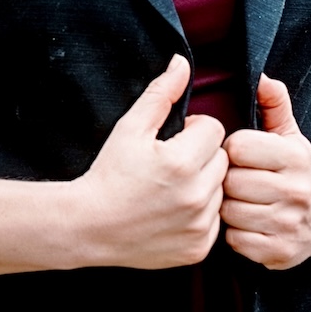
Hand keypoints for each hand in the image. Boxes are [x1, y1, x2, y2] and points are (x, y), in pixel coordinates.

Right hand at [78, 54, 227, 269]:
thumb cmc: (108, 174)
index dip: (193, 130)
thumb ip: (161, 93)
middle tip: (170, 164)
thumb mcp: (130, 128)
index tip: (172, 141)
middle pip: (221, 159)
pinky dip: (200, 214)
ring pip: (220, 189)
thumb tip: (182, 63)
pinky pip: (216, 220)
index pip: (214, 129)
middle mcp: (196, 196)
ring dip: (203, 184)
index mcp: (181, 162)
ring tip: (170, 188)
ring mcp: (199, 225)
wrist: (89, 227)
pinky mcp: (199, 247)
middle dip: (200, 156)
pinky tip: (172, 211)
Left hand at [220, 74, 310, 268]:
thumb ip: (274, 102)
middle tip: (236, 181)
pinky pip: (236, 241)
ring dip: (228, 208)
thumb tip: (261, 76)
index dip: (232, 150)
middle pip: (232, 181)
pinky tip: (245, 224)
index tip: (239, 155)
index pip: (238, 146)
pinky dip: (235, 233)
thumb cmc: (294, 169)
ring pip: (230, 212)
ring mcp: (290, 225)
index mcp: (295, 156)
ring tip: (240, 201)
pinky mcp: (282, 253)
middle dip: (227, 180)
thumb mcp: (289, 133)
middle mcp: (298, 191)